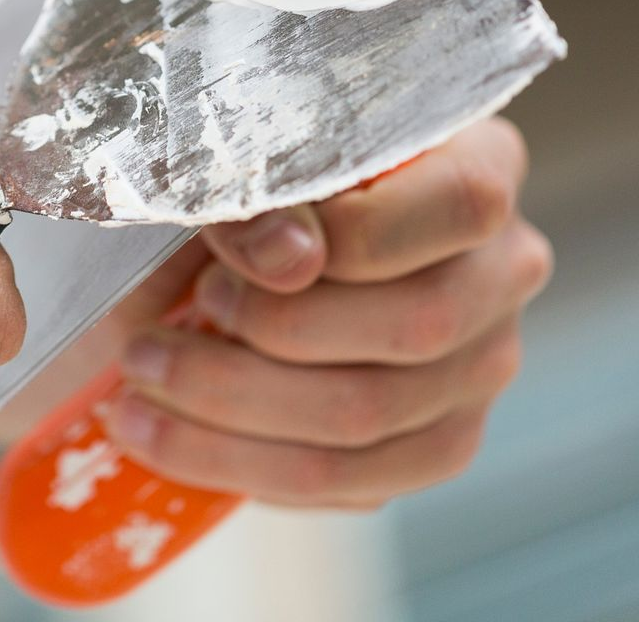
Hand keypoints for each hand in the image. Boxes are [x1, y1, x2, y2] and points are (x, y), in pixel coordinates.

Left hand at [105, 118, 550, 508]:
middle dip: (268, 329)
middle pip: (417, 324)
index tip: (225, 249)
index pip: (460, 205)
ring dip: (231, 405)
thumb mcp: (233, 155)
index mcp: (477, 161)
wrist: (217, 240)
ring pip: (370, 415)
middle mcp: (501, 267)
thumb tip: (290, 259)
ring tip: (138, 377)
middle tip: (173, 312)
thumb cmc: (234, 174)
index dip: (347, 234)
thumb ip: (259, 189)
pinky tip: (158, 433)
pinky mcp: (437, 441)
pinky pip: (354, 481)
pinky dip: (241, 463)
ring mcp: (480, 364)